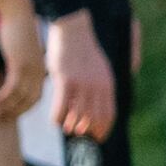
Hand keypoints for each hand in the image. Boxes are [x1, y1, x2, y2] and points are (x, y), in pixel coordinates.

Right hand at [0, 10, 48, 124]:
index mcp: (40, 71)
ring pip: (20, 98)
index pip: (34, 98)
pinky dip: (4, 98)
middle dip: (15, 113)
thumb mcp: (20, 51)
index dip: (22, 110)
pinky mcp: (20, 64)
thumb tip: (7, 75)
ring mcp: (30, 69)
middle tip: (0, 121)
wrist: (18, 13)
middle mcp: (38, 73)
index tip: (9, 116)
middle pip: (29, 101)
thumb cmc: (16, 29)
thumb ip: (17, 64)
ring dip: (7, 109)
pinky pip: (12, 88)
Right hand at [46, 14, 117, 141]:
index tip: (98, 137)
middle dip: (89, 130)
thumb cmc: (82, 46)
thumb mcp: (99, 65)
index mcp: (107, 83)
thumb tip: (101, 98)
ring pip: (79, 114)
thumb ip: (101, 82)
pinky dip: (59, 117)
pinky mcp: (66, 80)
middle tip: (81, 136)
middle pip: (95, 117)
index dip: (104, 128)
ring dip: (74, 125)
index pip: (109, 113)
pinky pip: (62, 106)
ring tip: (69, 130)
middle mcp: (97, 86)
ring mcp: (82, 84)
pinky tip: (55, 120)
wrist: (72, 28)